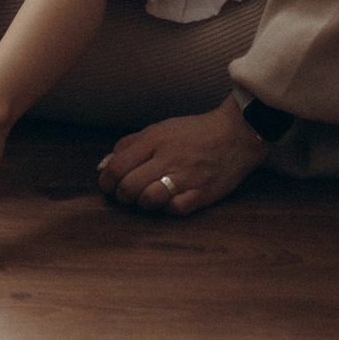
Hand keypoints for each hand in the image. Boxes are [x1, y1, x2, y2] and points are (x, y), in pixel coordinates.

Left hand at [95, 96, 267, 215]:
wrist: (236, 134)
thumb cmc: (194, 132)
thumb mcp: (159, 129)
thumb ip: (129, 145)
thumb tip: (102, 166)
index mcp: (155, 139)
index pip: (117, 167)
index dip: (106, 182)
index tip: (108, 186)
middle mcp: (168, 158)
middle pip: (128, 187)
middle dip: (121, 195)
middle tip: (126, 194)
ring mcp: (186, 177)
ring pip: (149, 200)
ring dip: (142, 203)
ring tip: (147, 198)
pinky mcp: (202, 194)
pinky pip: (174, 210)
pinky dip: (167, 209)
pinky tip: (169, 200)